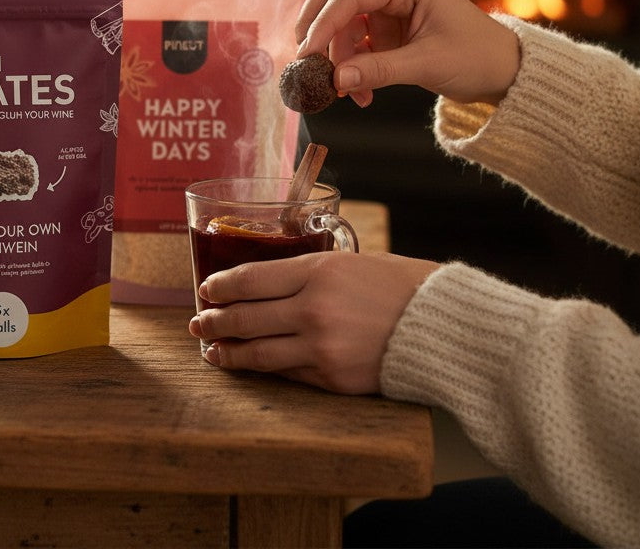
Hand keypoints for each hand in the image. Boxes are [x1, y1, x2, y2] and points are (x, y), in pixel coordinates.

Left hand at [188, 252, 438, 393]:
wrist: (442, 326)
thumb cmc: (398, 285)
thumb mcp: (347, 261)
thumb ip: (306, 273)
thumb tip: (263, 283)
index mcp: (317, 272)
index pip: (250, 280)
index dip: (220, 287)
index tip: (205, 291)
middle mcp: (312, 310)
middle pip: (246, 317)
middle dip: (214, 321)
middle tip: (197, 323)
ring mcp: (321, 348)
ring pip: (258, 353)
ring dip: (228, 352)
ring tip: (211, 350)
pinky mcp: (332, 379)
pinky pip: (286, 374)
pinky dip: (263, 370)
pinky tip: (249, 366)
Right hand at [296, 0, 520, 107]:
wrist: (504, 69)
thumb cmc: (478, 57)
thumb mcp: (428, 64)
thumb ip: (379, 69)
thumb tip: (336, 79)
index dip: (322, 25)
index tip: (306, 56)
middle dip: (317, 32)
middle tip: (306, 64)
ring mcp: (387, 4)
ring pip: (339, 23)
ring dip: (337, 58)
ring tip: (347, 93)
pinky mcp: (386, 25)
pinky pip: (353, 41)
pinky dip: (350, 65)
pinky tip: (358, 91)